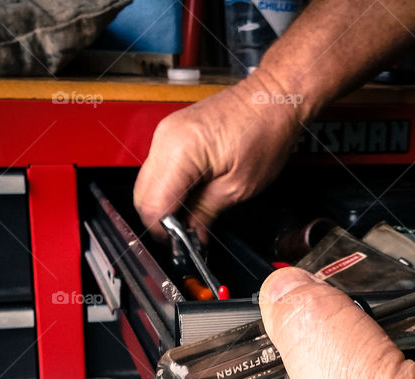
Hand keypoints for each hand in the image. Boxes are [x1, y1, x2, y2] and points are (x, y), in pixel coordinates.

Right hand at [133, 69, 304, 240]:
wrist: (273, 99)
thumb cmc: (265, 132)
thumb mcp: (238, 187)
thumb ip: (206, 214)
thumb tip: (191, 235)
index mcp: (180, 151)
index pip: (153, 205)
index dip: (165, 231)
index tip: (180, 244)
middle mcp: (165, 139)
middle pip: (142, 196)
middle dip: (160, 221)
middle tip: (185, 235)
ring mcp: (166, 134)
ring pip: (148, 184)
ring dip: (165, 205)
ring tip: (191, 216)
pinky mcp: (172, 134)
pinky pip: (159, 169)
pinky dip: (170, 188)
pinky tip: (191, 196)